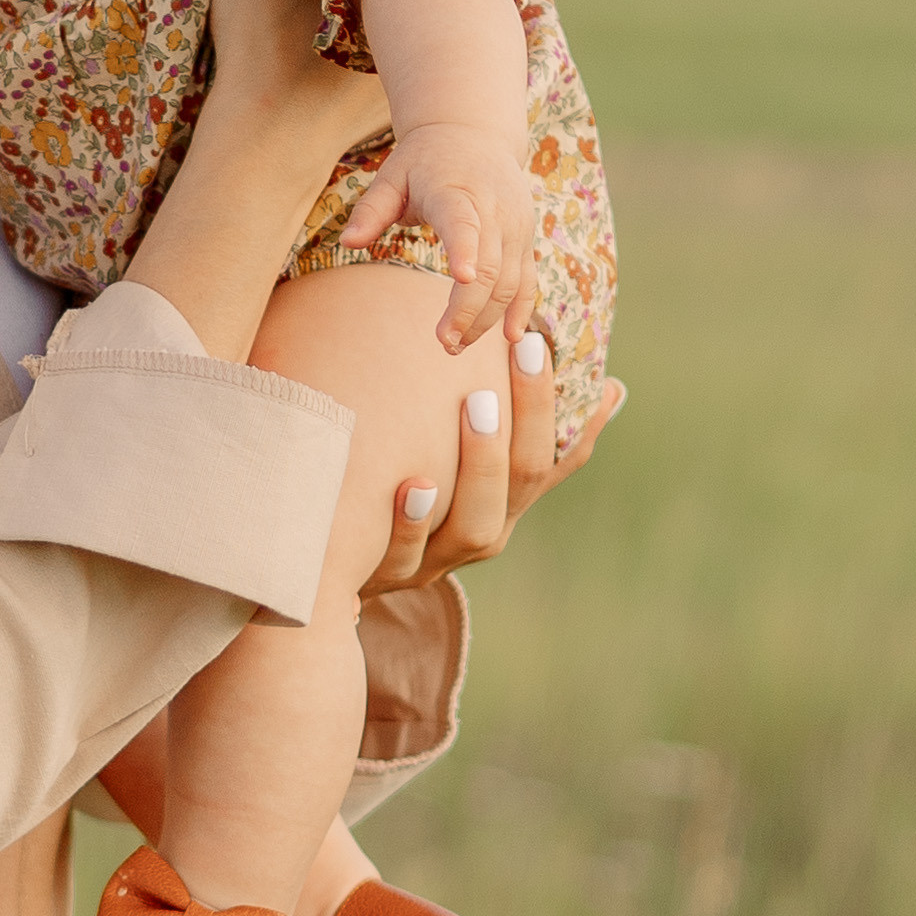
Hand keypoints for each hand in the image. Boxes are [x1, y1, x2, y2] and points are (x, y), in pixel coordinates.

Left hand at [342, 121, 535, 350]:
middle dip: (469, 309)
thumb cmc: (424, 160)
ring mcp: (515, 226)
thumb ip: (371, 210)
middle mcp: (494, 210)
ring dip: (487, 318)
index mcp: (457, 191)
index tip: (462, 278)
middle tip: (445, 342)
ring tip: (455, 345)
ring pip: (510, 281)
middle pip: (490, 267)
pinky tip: (509, 338)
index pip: (464, 223)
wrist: (474, 134)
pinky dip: (521, 309)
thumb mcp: (392, 175)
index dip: (465, 250)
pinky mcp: (525, 239)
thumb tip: (347, 242)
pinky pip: (528, 279)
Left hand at [361, 333, 626, 593]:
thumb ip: (484, 416)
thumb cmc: (386, 493)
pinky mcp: (384, 577)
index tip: (541, 338)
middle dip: (528, 413)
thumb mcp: (440, 456)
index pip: (547, 452)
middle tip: (522, 348)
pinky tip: (413, 485)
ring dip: (482, 464)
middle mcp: (479, 531)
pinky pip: (404, 556)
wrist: (326, 573)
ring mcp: (433, 560)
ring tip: (477, 406)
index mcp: (501, 501)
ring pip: (475, 525)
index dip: (553, 400)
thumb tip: (589, 376)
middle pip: (522, 479)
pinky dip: (411, 523)